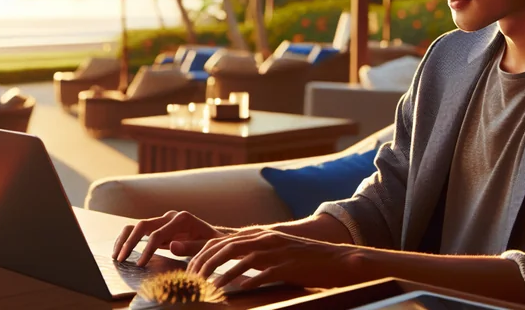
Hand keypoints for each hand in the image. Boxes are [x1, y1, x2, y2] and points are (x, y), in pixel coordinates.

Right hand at [113, 211, 228, 265]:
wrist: (216, 236)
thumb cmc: (213, 243)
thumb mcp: (206, 246)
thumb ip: (191, 246)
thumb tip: (171, 245)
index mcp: (182, 219)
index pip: (158, 234)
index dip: (147, 249)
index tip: (140, 264)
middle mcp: (170, 216)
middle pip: (143, 225)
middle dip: (130, 242)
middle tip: (121, 259)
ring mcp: (163, 220)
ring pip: (137, 225)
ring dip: (125, 239)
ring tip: (116, 255)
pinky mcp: (158, 226)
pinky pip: (139, 230)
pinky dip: (128, 238)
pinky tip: (122, 250)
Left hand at [189, 228, 370, 289]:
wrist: (335, 260)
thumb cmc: (302, 260)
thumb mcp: (274, 252)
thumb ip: (252, 254)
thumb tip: (229, 266)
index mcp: (259, 234)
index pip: (222, 240)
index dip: (202, 254)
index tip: (189, 269)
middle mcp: (266, 238)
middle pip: (227, 247)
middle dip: (205, 263)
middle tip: (192, 279)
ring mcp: (277, 250)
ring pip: (242, 258)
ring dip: (222, 274)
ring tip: (209, 287)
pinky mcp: (288, 265)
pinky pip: (265, 272)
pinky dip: (250, 281)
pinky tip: (238, 290)